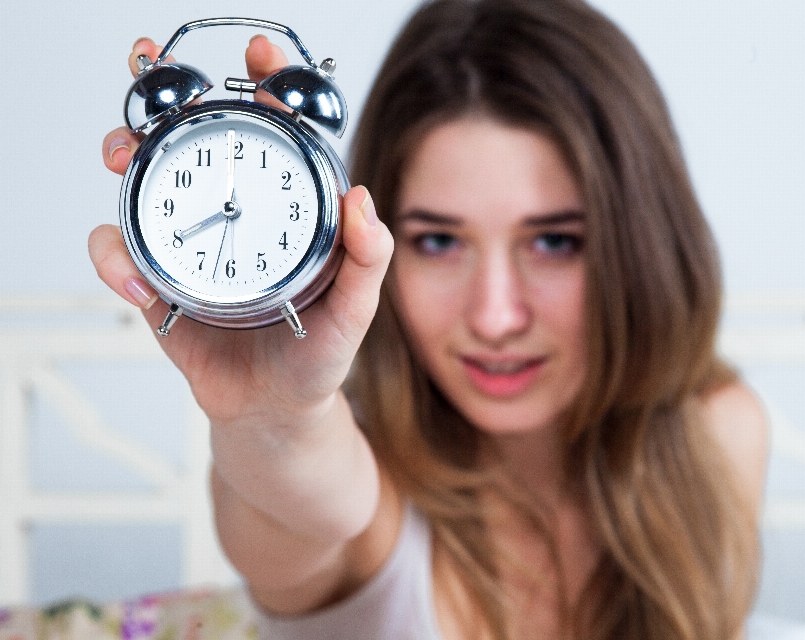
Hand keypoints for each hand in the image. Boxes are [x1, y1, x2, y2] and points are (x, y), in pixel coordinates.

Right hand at [92, 37, 394, 422]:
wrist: (274, 411)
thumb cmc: (317, 356)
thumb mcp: (354, 309)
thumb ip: (367, 258)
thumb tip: (362, 198)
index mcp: (286, 212)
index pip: (275, 138)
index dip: (267, 90)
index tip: (261, 61)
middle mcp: (235, 215)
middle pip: (196, 144)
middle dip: (168, 105)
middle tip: (154, 84)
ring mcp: (191, 244)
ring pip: (146, 182)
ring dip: (126, 157)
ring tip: (123, 157)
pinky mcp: (157, 280)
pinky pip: (119, 253)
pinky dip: (116, 259)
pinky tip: (138, 283)